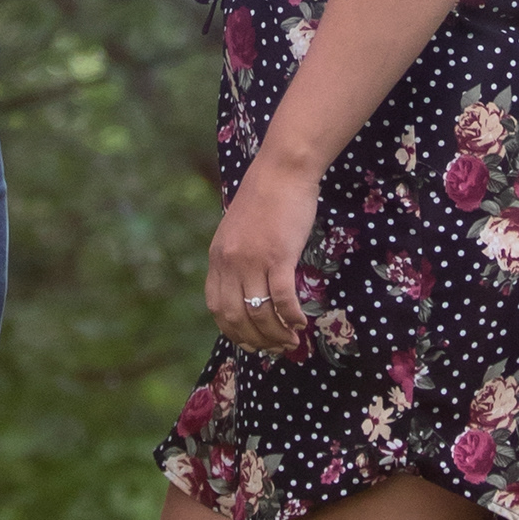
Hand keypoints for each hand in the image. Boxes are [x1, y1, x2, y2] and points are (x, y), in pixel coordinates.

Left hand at [206, 145, 319, 360]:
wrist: (282, 171)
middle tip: (274, 348)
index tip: (249, 342)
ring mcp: (252, 260)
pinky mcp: (278, 256)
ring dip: (276, 334)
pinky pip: (282, 299)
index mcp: (217, 257)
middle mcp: (229, 262)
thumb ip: (236, 258)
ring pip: (260, 313)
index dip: (232, 331)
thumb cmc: (266, 198)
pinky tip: (301, 323)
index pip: (217, 307)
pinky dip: (291, 317)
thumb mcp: (237, 231)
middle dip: (255, 340)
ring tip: (290, 341)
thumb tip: (247, 288)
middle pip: (236, 317)